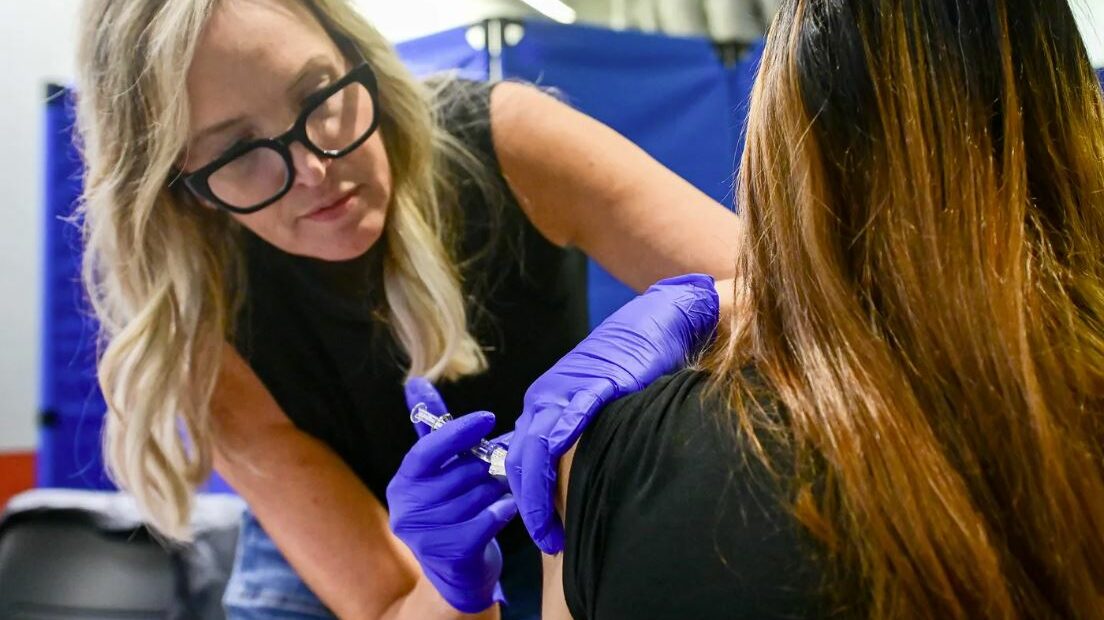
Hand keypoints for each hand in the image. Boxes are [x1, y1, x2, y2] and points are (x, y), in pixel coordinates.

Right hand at [386, 379, 516, 612]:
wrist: (458, 573)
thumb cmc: (454, 511)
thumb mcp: (439, 471)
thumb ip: (432, 430)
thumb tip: (416, 382)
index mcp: (403, 482)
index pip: (428, 451)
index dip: (459, 433)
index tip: (488, 419)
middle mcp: (406, 508)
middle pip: (461, 473)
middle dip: (488, 468)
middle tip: (501, 468)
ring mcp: (424, 535)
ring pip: (477, 495)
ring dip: (498, 489)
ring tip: (501, 490)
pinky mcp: (449, 554)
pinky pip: (488, 519)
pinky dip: (503, 510)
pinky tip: (506, 508)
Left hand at [507, 274, 719, 552]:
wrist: (659, 321)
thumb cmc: (636, 366)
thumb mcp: (603, 406)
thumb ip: (588, 437)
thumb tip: (589, 480)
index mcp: (545, 404)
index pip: (520, 459)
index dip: (525, 499)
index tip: (542, 531)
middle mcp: (545, 398)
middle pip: (518, 461)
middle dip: (527, 508)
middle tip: (547, 542)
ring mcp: (565, 390)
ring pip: (532, 450)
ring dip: (536, 498)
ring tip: (551, 534)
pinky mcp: (593, 385)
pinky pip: (565, 422)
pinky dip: (555, 451)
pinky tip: (556, 480)